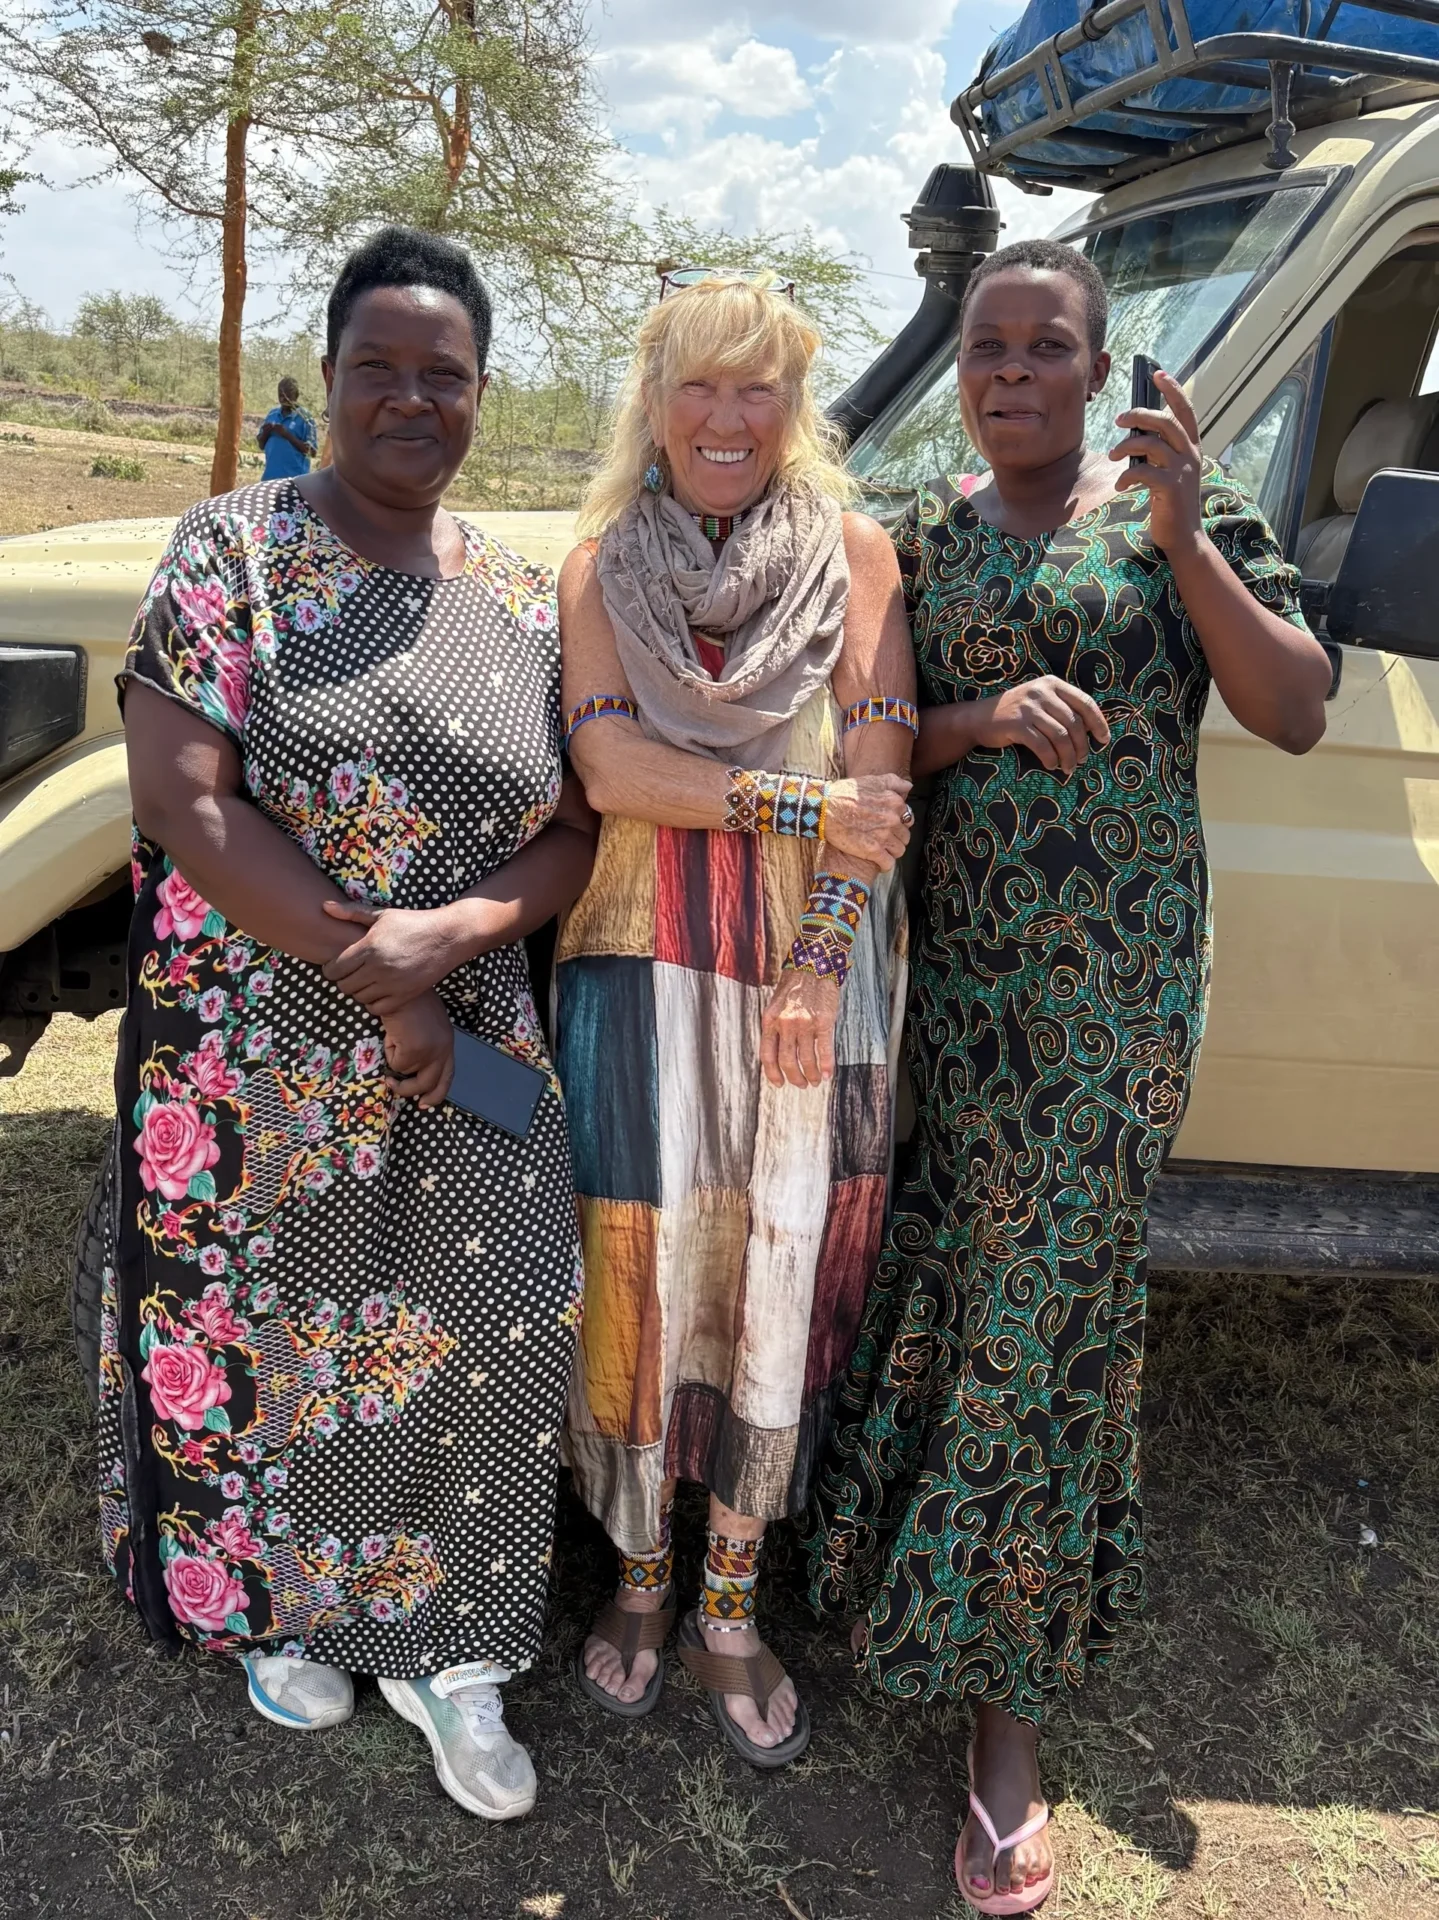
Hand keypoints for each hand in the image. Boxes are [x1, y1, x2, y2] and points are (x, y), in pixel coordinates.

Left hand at [322, 901, 474, 1015]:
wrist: (447, 937)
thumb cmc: (413, 922)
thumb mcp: (382, 914)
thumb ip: (351, 912)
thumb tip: (324, 906)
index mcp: (370, 947)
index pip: (334, 969)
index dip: (331, 968)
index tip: (337, 964)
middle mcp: (378, 967)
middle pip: (344, 986)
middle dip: (343, 980)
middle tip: (350, 973)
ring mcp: (392, 984)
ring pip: (359, 998)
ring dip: (358, 991)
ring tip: (365, 980)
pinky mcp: (405, 995)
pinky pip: (377, 1008)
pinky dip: (373, 1002)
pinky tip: (378, 991)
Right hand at [382, 991, 454, 1108]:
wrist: (399, 984)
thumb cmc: (407, 1000)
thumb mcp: (423, 1025)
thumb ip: (423, 1046)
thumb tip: (407, 1069)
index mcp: (447, 1042)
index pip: (448, 1075)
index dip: (436, 1093)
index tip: (424, 1104)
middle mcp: (444, 1049)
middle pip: (430, 1084)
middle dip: (410, 1091)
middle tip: (394, 1087)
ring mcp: (430, 1051)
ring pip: (407, 1073)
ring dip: (394, 1059)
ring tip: (391, 1037)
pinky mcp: (415, 1050)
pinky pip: (395, 1064)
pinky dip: (388, 1050)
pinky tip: (390, 1032)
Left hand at [761, 967, 839, 1089]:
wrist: (814, 962)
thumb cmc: (796, 982)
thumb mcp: (776, 1003)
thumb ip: (776, 1025)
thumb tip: (778, 1051)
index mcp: (770, 1020)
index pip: (767, 1055)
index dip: (773, 1073)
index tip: (779, 1083)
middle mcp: (785, 1024)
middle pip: (787, 1061)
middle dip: (794, 1077)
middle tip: (800, 1084)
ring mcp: (805, 1024)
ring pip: (806, 1060)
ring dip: (811, 1074)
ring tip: (815, 1080)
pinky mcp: (824, 1022)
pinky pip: (825, 1051)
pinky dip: (826, 1066)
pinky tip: (827, 1075)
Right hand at [820, 773, 912, 870]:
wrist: (824, 809)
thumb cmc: (844, 793)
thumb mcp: (871, 780)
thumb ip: (893, 782)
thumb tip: (908, 787)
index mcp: (894, 803)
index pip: (908, 818)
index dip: (899, 822)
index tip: (890, 825)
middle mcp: (892, 819)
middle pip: (905, 835)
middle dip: (896, 838)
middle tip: (884, 838)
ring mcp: (884, 836)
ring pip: (899, 850)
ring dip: (892, 851)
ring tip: (882, 850)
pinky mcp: (873, 851)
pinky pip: (888, 863)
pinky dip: (885, 865)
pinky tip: (879, 862)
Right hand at [973, 675, 1109, 776]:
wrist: (979, 717)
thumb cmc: (1016, 713)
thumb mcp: (1040, 701)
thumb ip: (1062, 708)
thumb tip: (1090, 731)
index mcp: (1052, 684)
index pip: (1085, 702)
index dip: (1098, 723)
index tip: (1104, 740)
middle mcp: (1042, 692)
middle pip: (1073, 723)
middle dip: (1081, 746)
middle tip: (1081, 760)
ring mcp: (1028, 707)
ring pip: (1060, 736)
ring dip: (1067, 756)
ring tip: (1068, 767)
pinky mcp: (1017, 724)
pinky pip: (1042, 745)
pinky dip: (1050, 758)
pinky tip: (1051, 765)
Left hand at [1111, 367, 1203, 553]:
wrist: (1185, 537)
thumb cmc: (1172, 503)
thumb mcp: (1170, 471)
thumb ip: (1159, 452)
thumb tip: (1135, 434)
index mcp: (1191, 447)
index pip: (1186, 410)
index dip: (1173, 390)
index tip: (1158, 373)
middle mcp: (1190, 455)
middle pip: (1166, 421)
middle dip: (1139, 414)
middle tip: (1119, 419)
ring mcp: (1182, 471)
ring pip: (1151, 444)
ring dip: (1126, 446)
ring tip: (1113, 454)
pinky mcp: (1171, 488)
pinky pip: (1143, 471)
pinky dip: (1126, 476)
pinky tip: (1120, 484)